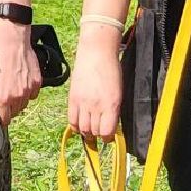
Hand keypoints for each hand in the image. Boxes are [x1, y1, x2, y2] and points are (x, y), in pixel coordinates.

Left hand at [0, 19, 41, 123]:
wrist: (11, 42)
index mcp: (2, 99)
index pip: (4, 120)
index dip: (0, 118)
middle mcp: (17, 98)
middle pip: (15, 113)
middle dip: (9, 108)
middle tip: (3, 96)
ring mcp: (28, 91)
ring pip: (24, 104)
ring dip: (18, 100)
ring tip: (12, 87)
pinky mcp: (36, 83)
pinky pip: (32, 94)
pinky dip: (27, 91)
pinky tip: (20, 81)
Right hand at [67, 24, 123, 141]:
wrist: (97, 52)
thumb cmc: (112, 70)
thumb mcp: (118, 92)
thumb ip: (114, 110)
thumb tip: (110, 126)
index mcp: (112, 105)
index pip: (107, 133)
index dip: (108, 138)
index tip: (109, 136)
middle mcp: (97, 106)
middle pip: (94, 132)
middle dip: (98, 135)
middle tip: (99, 132)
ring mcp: (83, 103)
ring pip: (83, 129)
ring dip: (87, 132)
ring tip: (90, 129)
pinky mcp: (72, 98)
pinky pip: (71, 120)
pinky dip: (75, 126)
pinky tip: (79, 125)